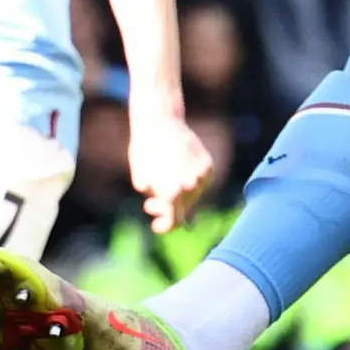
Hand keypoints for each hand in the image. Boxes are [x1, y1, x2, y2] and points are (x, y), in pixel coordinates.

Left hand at [131, 106, 216, 230]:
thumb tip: (168, 209)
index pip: (174, 221)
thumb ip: (155, 198)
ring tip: (164, 177)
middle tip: (152, 201)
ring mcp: (202, 175)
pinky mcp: (208, 164)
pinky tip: (178, 166)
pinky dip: (190, 179)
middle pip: (184, 209)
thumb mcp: (141, 181)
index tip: (155, 225)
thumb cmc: (144, 152)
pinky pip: (200, 180)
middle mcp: (191, 186)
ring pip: (193, 195)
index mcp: (172, 194)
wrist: (159, 123)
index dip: (164, 225)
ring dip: (180, 193)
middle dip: (168, 208)